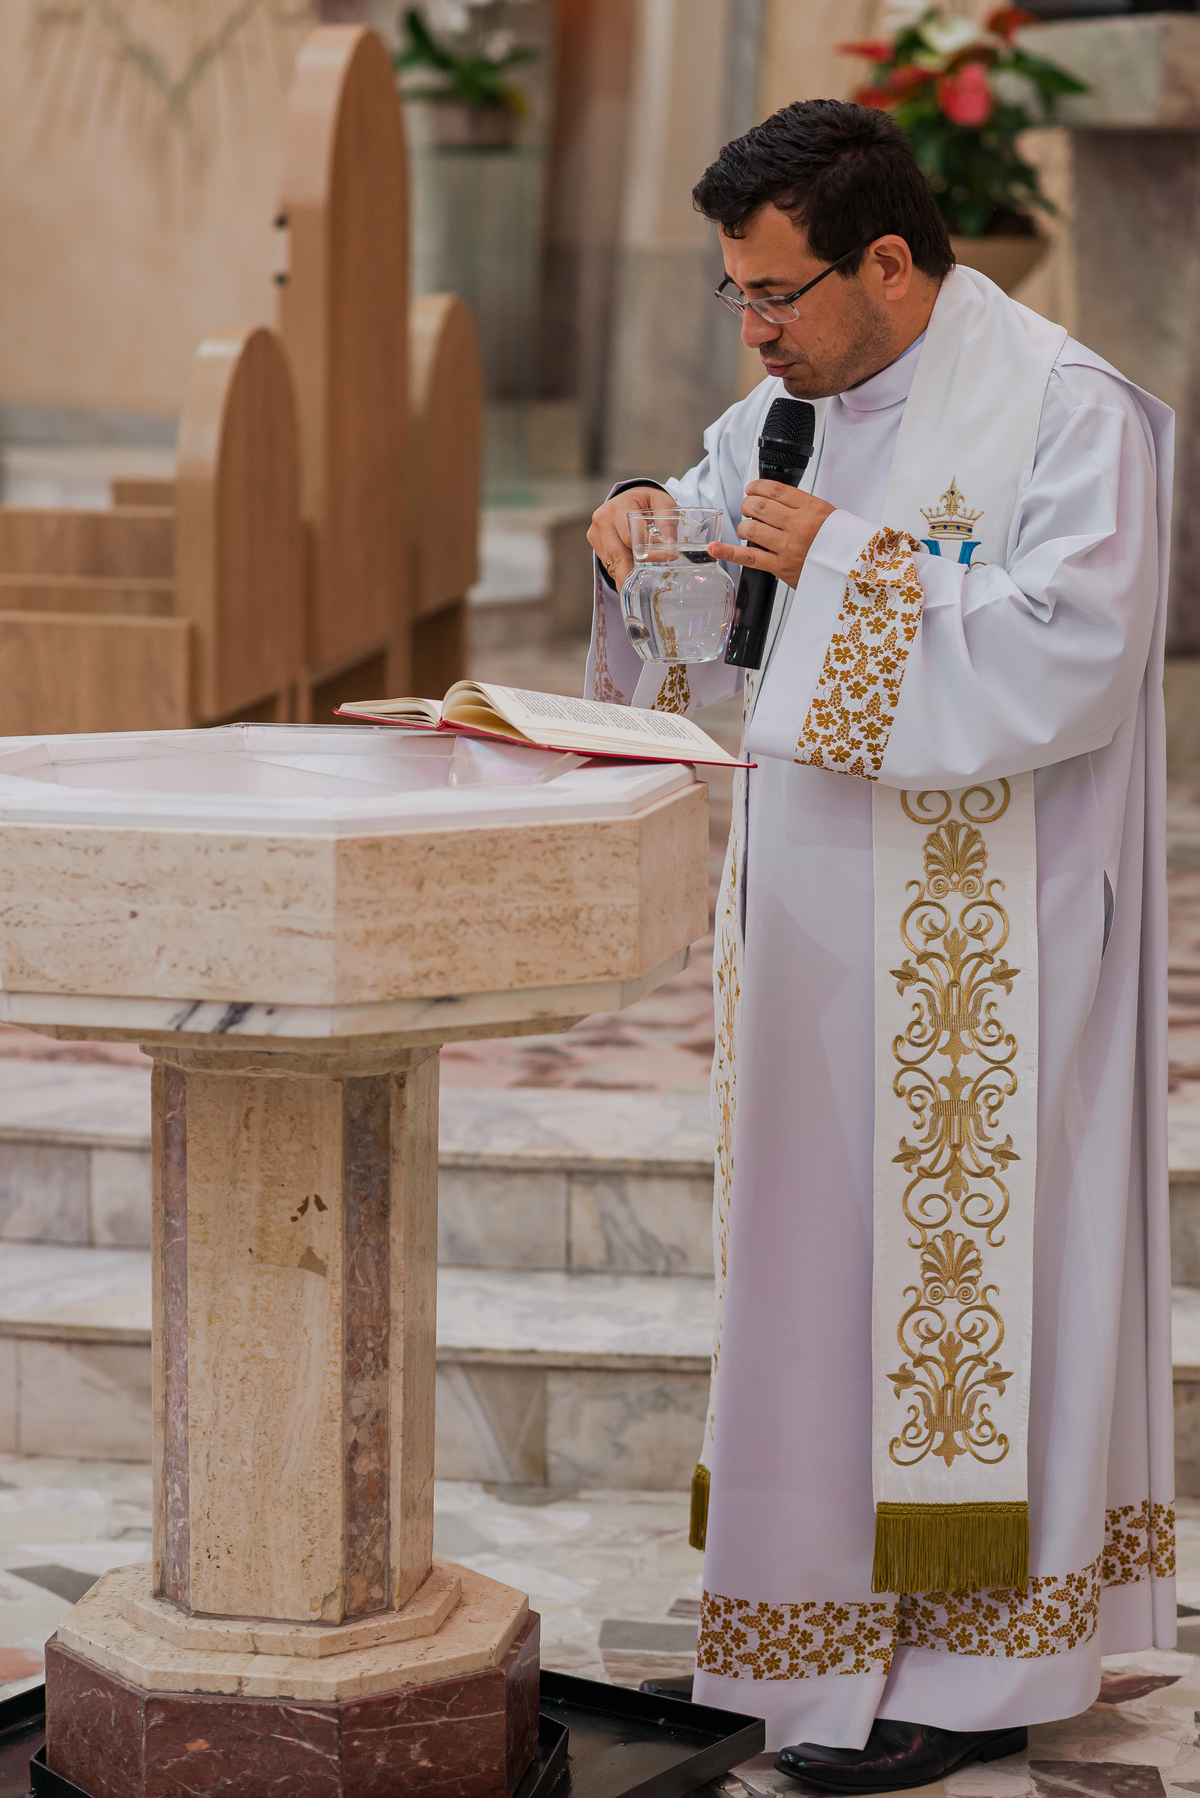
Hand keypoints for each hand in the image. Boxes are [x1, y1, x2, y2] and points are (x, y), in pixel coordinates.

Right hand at [587, 486, 667, 589]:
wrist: (632, 496)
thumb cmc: (648, 502)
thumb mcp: (663, 505)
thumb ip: (667, 526)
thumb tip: (670, 550)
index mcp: (619, 506)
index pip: (629, 537)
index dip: (643, 553)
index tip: (656, 565)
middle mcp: (603, 518)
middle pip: (617, 553)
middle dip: (630, 571)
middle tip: (639, 589)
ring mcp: (596, 530)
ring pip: (611, 560)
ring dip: (624, 571)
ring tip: (637, 580)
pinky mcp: (594, 539)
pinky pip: (607, 561)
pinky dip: (619, 568)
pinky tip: (629, 569)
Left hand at [710, 482, 834, 590]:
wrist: (852, 572)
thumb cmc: (840, 543)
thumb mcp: (828, 515)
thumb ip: (802, 506)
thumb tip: (774, 498)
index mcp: (812, 508)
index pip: (775, 489)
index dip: (757, 486)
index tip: (752, 488)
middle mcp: (798, 525)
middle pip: (758, 506)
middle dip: (748, 504)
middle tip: (750, 508)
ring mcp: (788, 547)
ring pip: (751, 528)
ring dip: (744, 525)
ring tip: (749, 527)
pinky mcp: (780, 567)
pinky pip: (748, 557)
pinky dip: (728, 551)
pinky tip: (714, 547)